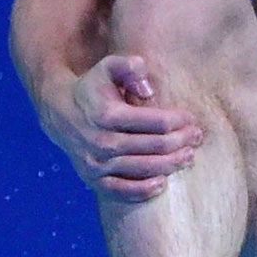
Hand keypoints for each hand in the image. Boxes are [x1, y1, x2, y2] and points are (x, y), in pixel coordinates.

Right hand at [52, 54, 202, 201]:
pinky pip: (121, 190)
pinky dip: (144, 190)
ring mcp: (96, 163)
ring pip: (144, 168)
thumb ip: (129, 66)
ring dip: (171, 164)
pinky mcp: (92, 179)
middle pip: (155, 146)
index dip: (179, 121)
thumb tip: (148, 87)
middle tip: (196, 137)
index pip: (156, 122)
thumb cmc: (93, 88)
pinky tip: (163, 182)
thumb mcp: (107, 67)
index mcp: (107, 114)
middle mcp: (101, 141)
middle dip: (182, 141)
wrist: (60, 112)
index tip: (191, 119)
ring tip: (188, 156)